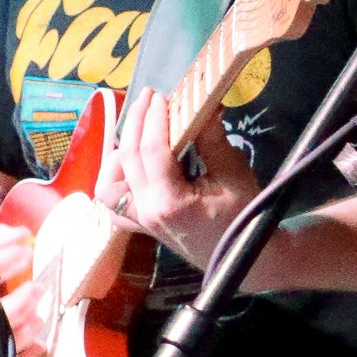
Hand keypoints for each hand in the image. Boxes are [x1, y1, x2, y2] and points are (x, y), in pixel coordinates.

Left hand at [100, 89, 258, 270]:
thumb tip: (202, 105)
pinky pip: (114, 206)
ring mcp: (142, 220)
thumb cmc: (246, 218)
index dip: (154, 118)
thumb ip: (213, 140)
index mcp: (170, 202)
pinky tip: (129, 168)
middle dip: (137, 121)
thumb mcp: (234, 175)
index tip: (161, 96)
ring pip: (109, 183)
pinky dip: (115, 184)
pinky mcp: (143, 225)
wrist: (247, 260)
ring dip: (118, 153)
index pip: (151, 150)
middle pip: (128, 158)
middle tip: (149, 98)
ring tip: (137, 133)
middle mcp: (148, 211)